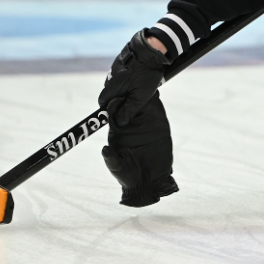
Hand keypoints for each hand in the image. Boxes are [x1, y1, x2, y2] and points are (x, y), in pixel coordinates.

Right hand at [98, 30, 169, 127]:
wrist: (151, 50)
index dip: (111, 107)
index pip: (103, 102)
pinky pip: (122, 73)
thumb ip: (128, 110)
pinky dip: (128, 77)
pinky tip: (139, 76)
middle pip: (110, 93)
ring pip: (116, 83)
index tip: (122, 108)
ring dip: (125, 87)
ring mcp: (115, 67)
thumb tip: (119, 122)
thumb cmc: (146, 74)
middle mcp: (110, 76)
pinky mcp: (122, 60)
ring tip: (139, 85)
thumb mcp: (140, 97)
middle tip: (134, 97)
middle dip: (119, 97)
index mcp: (111, 87)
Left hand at [102, 92, 178, 206]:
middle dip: (129, 92)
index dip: (114, 104)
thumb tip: (105, 150)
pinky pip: (155, 110)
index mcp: (117, 131)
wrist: (149, 182)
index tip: (116, 99)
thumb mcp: (118, 168)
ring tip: (145, 84)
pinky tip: (155, 92)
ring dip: (143, 94)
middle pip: (128, 102)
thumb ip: (111, 159)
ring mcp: (144, 123)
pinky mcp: (158, 126)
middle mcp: (130, 124)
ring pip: (142, 103)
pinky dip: (154, 100)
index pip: (114, 112)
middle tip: (131, 82)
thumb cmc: (128, 176)